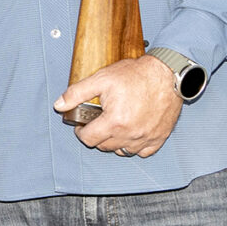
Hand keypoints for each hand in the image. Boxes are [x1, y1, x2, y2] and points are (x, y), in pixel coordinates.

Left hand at [55, 55, 183, 156]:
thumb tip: (59, 105)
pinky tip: (131, 134)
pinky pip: (143, 152)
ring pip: (122, 151)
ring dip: (114, 142)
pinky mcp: (159, 137)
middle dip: (96, 136)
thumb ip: (76, 93)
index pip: (88, 139)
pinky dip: (134, 146)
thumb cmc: (137, 74)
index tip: (82, 126)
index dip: (81, 132)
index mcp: (114, 122)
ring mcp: (146, 137)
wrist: (167, 73)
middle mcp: (130, 134)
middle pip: (104, 146)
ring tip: (114, 127)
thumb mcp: (101, 79)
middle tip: (98, 123)